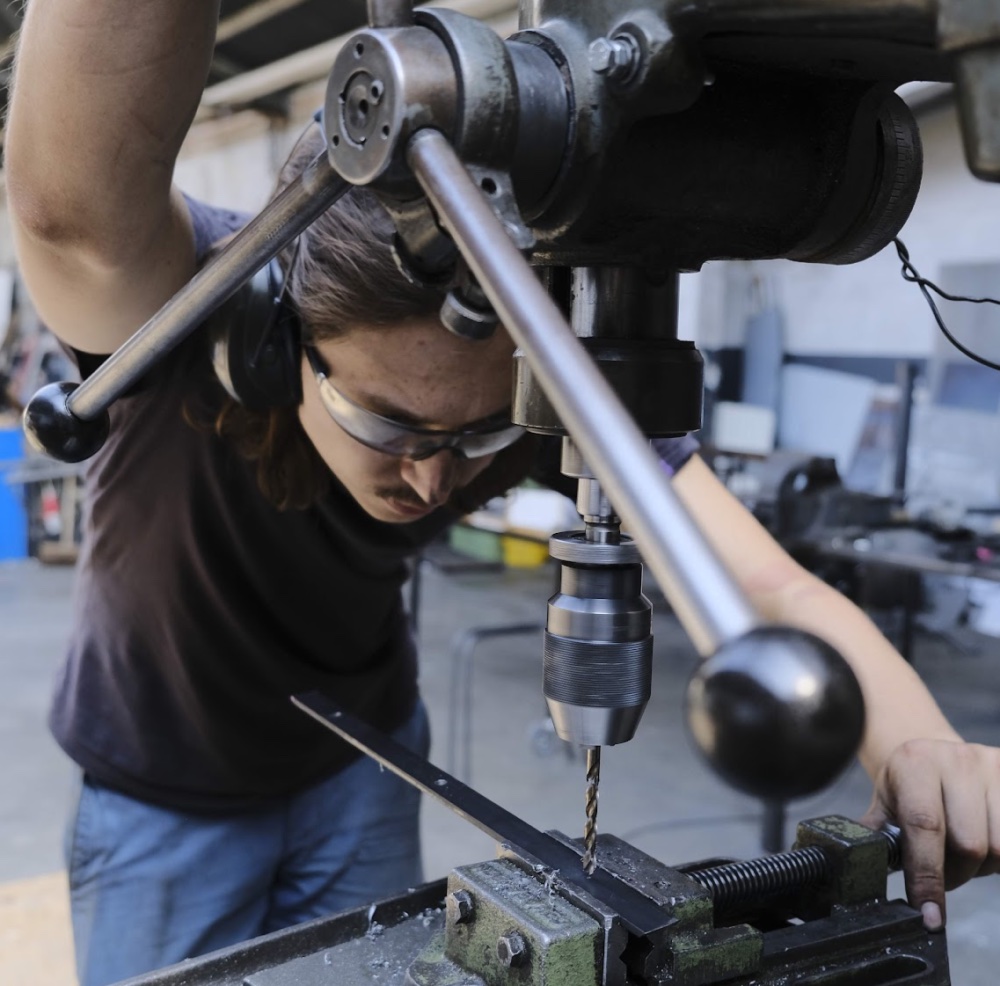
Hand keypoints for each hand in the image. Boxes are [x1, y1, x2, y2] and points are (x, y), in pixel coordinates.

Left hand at [862, 738, 999, 929]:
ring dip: (980, 867)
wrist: (939, 757)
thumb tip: (857, 868)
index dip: (927, 875)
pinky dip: (998, 858)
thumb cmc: (910, 785)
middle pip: (969, 845)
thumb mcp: (886, 802)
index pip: (925, 826)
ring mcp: (989, 767)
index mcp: (915, 763)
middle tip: (939, 875)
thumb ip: (876, 835)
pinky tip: (983, 846)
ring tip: (960, 855)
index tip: (929, 912)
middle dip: (953, 875)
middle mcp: (955, 760)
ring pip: (999, 849)